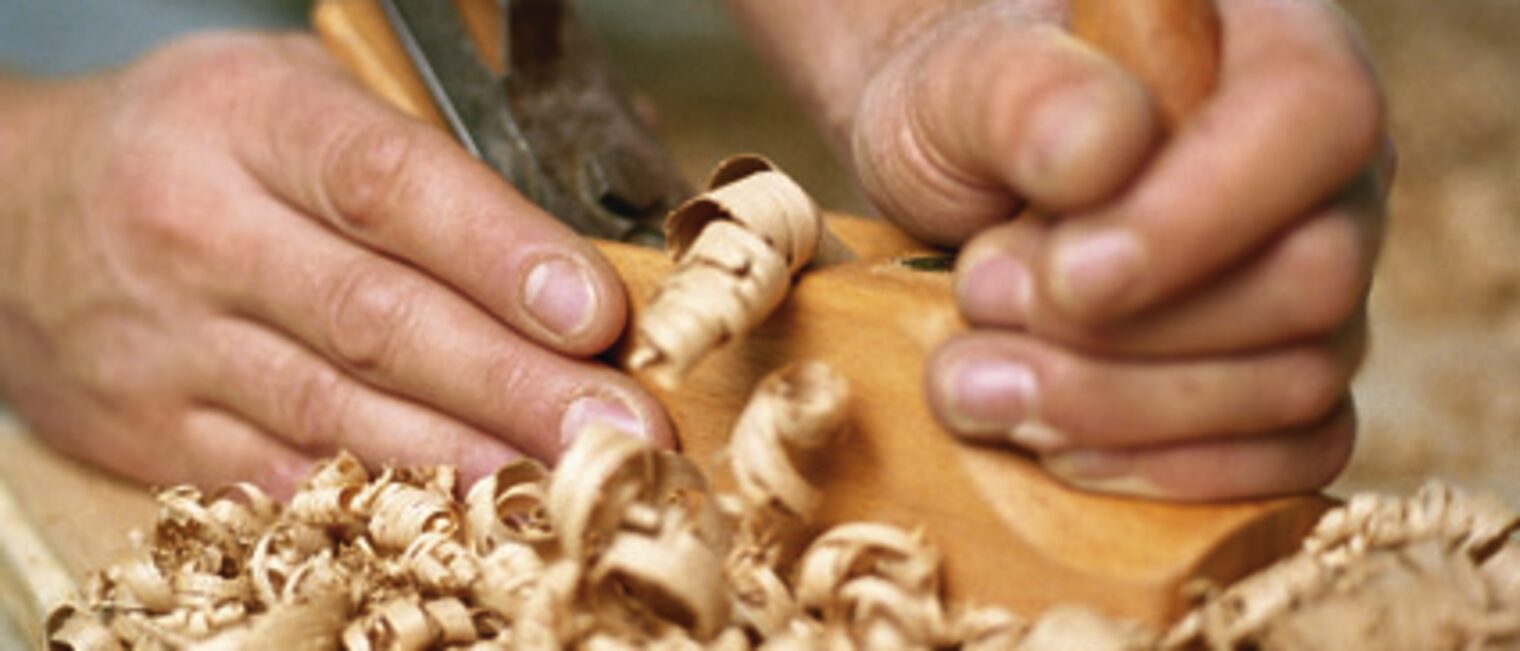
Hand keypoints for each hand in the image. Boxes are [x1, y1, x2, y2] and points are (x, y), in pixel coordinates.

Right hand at [0, 34, 670, 496]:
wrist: (9, 210)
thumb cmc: (195, 143)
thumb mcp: (295, 94)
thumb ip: (428, 151)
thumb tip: (587, 224)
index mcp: (250, 122)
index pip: (390, 186)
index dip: (501, 253)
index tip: (595, 313)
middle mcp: (200, 230)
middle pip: (377, 318)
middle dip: (515, 383)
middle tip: (621, 428)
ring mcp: (169, 343)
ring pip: (336, 413)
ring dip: (465, 457)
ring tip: (565, 484)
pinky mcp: (153, 432)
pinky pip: (280, 477)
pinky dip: (377, 500)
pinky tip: (462, 514)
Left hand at [844, 1, 1389, 499]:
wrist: (946, 184)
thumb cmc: (965, 111)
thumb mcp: (959, 80)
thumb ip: (1023, 95)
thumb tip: (1105, 154)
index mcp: (1269, 47)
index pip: (1313, 116)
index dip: (1200, 217)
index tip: (1065, 278)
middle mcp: (1317, 172)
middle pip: (1315, 276)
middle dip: (1133, 333)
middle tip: (982, 302)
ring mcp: (1310, 284)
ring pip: (1299, 381)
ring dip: (1123, 411)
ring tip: (972, 382)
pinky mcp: (1280, 378)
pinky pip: (1295, 452)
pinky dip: (1169, 469)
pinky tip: (1055, 449)